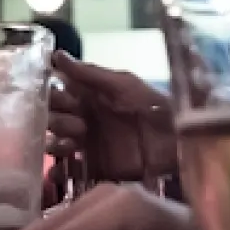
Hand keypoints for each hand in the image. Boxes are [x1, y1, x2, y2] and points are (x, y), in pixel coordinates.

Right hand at [47, 51, 176, 181]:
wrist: (179, 146)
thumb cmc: (154, 109)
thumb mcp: (126, 86)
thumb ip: (91, 74)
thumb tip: (57, 56)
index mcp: (90, 96)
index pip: (57, 91)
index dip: (50, 93)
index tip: (50, 94)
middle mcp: (84, 119)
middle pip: (53, 118)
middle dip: (56, 119)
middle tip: (77, 124)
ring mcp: (88, 146)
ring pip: (56, 144)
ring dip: (56, 144)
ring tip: (72, 145)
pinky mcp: (94, 170)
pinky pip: (68, 173)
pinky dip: (58, 174)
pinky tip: (59, 172)